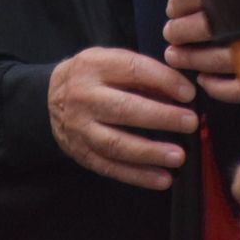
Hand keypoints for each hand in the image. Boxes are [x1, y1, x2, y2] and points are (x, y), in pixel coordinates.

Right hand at [48, 47, 197, 189]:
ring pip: (116, 143)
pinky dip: (138, 176)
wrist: (49, 97)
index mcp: (94, 66)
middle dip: (161, 117)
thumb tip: (181, 92)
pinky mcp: (81, 153)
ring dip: (150, 152)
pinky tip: (162, 179)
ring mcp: (80, 128)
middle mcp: (83, 96)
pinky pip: (110, 167)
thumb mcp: (111, 61)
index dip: (163, 81)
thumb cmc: (93, 76)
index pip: (132, 70)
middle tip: (190, 123)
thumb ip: (143, 73)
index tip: (188, 94)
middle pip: (124, 109)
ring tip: (178, 156)